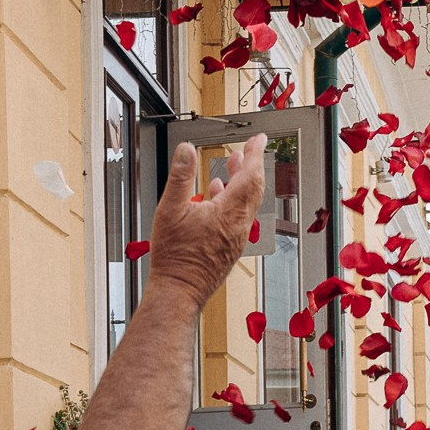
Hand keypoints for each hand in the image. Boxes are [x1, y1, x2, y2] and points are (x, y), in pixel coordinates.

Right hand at [141, 137, 266, 309]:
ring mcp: (236, 237)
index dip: (255, 154)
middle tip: (248, 148)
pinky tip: (217, 194)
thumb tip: (186, 150)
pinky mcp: (230, 246)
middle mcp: (238, 225)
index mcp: (229, 212)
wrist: (179, 290)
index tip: (259, 139)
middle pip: (254, 188)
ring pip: (246, 202)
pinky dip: (233, 198)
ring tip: (233, 164)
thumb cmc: (175, 256)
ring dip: (241, 181)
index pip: (251, 175)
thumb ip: (180, 176)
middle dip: (251, 165)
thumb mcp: (170, 209)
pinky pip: (238, 216)